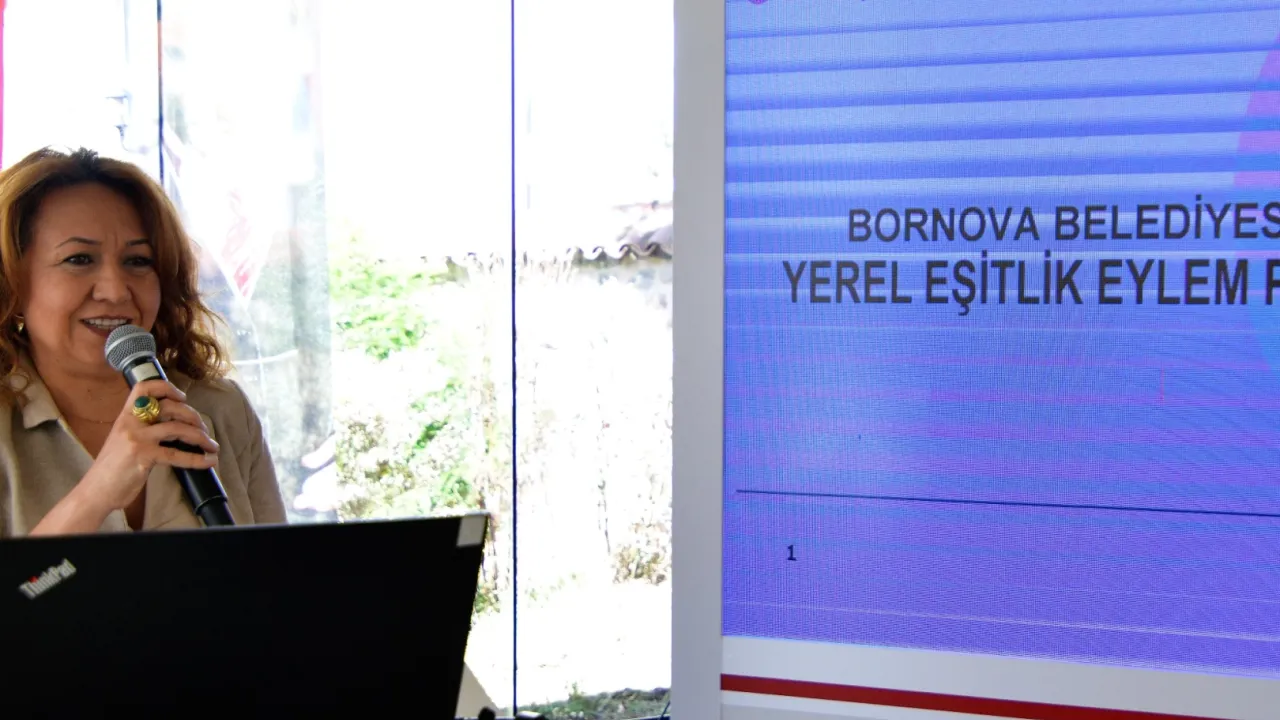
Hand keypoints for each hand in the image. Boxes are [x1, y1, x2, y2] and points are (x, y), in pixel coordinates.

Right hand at [78, 379, 219, 515]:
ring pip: (176, 428)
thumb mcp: (123, 440)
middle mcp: (130, 423)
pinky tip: (209, 461)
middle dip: (192, 415)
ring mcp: (136, 438)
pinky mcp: (143, 455)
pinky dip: (197, 458)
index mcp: (125, 416)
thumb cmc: (112, 469)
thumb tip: (175, 426)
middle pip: (168, 406)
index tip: (183, 397)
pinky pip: (176, 454)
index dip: (166, 387)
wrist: (95, 491)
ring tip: (212, 445)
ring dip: (200, 436)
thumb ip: (143, 429)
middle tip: (203, 428)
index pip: (143, 388)